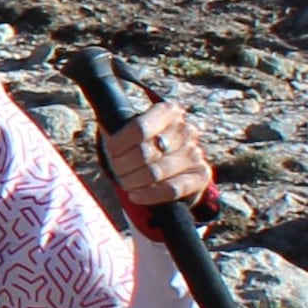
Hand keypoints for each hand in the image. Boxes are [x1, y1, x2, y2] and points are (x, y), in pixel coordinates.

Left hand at [100, 98, 216, 220]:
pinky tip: (135, 195)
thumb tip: (106, 131)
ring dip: (132, 181)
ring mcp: (195, 153)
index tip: (111, 151)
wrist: (171, 169)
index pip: (138, 128)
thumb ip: (117, 126)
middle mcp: (185, 130)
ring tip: (125, 183)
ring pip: (155, 172)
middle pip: (144, 153)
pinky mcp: (201, 176)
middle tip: (116, 171)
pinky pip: (171, 189)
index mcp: (168, 112)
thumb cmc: (143, 145)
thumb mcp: (130, 130)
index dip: (119, 144)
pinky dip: (149, 195)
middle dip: (123, 166)